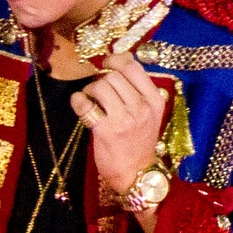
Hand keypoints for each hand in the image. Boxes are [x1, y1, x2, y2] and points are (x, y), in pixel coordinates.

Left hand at [70, 51, 165, 193]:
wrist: (136, 173)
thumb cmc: (139, 142)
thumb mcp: (149, 114)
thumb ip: (138, 89)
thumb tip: (121, 59)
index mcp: (154, 100)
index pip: (133, 67)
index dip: (115, 60)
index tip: (106, 63)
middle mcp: (141, 108)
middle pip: (114, 76)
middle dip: (101, 79)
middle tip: (97, 91)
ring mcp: (124, 119)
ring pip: (100, 86)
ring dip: (90, 90)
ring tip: (91, 100)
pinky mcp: (105, 131)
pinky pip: (85, 104)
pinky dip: (78, 101)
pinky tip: (80, 105)